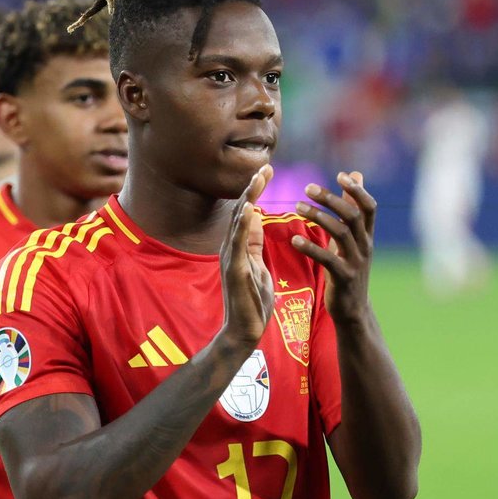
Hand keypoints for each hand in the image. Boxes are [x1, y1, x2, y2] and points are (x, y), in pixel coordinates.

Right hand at [219, 165, 274, 346]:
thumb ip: (253, 241)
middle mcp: (231, 248)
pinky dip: (241, 224)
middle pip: (240, 211)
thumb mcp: (256, 265)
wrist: (244, 332)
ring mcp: (230, 258)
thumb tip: (254, 215)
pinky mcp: (234, 270)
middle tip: (265, 166)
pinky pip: (237, 244)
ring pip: (238, 222)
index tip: (266, 170)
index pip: (247, 212)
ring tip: (257, 179)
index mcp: (238, 247)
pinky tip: (247, 209)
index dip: (255, 191)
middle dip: (252, 188)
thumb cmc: (251, 301)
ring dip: (247, 199)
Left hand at [292, 171, 375, 322]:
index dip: (358, 190)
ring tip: (297, 206)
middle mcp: (365, 246)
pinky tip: (294, 240)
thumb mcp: (353, 239)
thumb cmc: (349, 269)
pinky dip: (311, 247)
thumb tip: (356, 175)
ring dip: (318, 217)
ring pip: (340, 233)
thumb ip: (352, 209)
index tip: (341, 175)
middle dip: (331, 199)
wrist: (353, 310)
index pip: (369, 207)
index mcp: (367, 236)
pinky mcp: (344, 278)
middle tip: (308, 187)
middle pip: (352, 215)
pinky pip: (328, 259)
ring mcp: (356, 262)